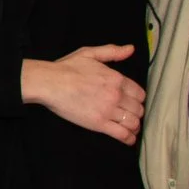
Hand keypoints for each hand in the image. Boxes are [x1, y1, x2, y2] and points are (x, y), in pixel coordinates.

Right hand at [21, 45, 143, 143]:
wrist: (49, 83)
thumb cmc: (66, 68)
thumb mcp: (90, 53)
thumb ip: (112, 51)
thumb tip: (131, 49)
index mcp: (116, 78)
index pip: (140, 94)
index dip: (138, 99)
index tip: (132, 102)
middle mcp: (116, 95)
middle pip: (138, 109)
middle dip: (136, 113)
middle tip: (129, 115)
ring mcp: (108, 110)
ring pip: (133, 123)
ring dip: (134, 126)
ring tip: (130, 127)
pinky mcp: (98, 124)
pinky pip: (122, 134)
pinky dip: (128, 138)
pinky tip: (128, 139)